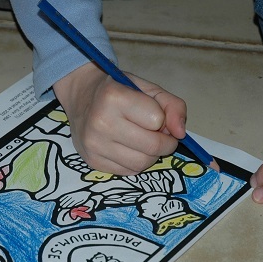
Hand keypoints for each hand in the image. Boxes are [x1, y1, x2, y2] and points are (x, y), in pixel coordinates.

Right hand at [53, 62, 187, 174]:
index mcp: (114, 97)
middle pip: (152, 146)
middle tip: (159, 134)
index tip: (154, 114)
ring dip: (151, 155)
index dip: (162, 118)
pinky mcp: (93, 162)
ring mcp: (95, 145)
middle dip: (164, 142)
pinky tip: (128, 148)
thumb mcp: (148, 89)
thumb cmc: (119, 91)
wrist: (82, 97)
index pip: (157, 120)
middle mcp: (101, 123)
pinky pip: (128, 172)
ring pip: (142, 163)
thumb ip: (173, 106)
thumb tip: (180, 133)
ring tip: (143, 141)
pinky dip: (135, 162)